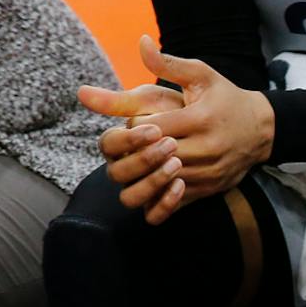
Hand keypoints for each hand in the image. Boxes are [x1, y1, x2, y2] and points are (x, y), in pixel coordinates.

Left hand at [78, 35, 273, 222]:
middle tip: (132, 142)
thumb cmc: (226, 98)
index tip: (136, 122)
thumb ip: (166, 63)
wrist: (263, 129)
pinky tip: (155, 178)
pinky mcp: (209, 189)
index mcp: (199, 118)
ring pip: (160, 181)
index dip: (135, 127)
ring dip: (144, 172)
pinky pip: (173, 200)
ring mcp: (208, 172)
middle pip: (151, 157)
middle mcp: (206, 148)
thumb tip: (141, 42)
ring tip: (141, 160)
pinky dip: (159, 192)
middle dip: (135, 150)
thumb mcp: (201, 75)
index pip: (149, 128)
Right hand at [86, 80, 188, 221]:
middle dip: (142, 160)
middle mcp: (126, 166)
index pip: (108, 145)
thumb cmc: (184, 109)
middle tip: (172, 145)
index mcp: (121, 142)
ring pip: (130, 197)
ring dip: (150, 183)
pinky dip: (163, 204)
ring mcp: (143, 186)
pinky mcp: (162, 202)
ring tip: (177, 164)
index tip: (155, 129)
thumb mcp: (158, 100)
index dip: (128, 139)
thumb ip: (125, 97)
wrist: (223, 128)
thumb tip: (82, 91)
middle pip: (116, 174)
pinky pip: (153, 216)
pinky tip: (181, 185)